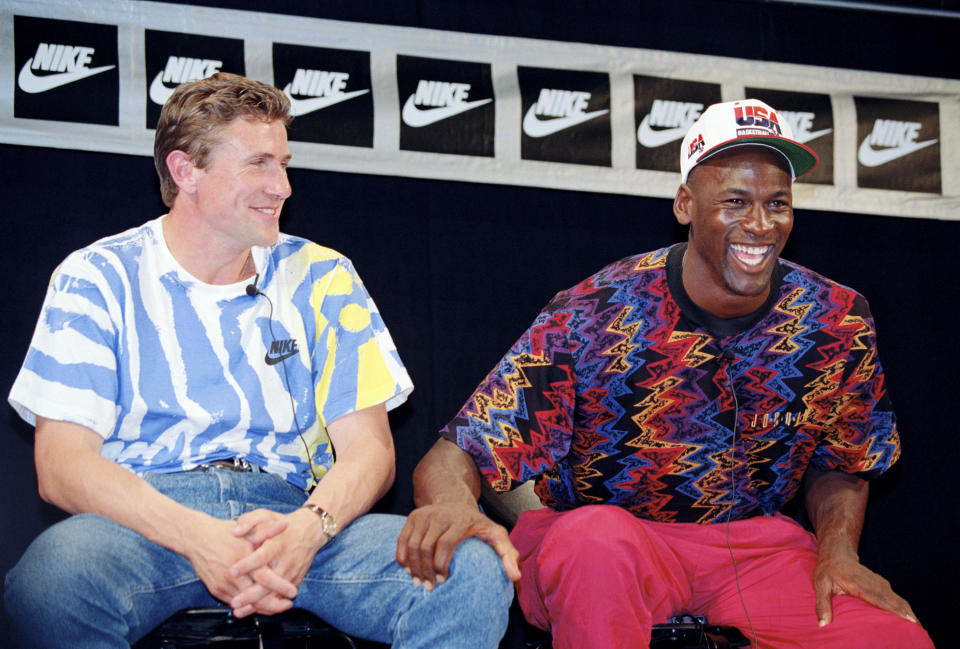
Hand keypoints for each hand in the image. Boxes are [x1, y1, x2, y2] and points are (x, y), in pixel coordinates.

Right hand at [182, 515, 295, 609]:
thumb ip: (268, 530)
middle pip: (257, 599)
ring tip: (277, 607)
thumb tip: (286, 524)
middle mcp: (233, 576)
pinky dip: (248, 606)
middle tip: (287, 605)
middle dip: (275, 605)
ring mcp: (223, 585)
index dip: (282, 587)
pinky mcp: (216, 590)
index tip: (293, 591)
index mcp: (244, 560)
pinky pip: (235, 603)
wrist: (196, 538)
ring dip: (262, 608)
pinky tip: (259, 604)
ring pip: (246, 605)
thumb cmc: (223, 532)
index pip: (267, 580)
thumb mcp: (248, 530)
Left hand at [228, 508, 327, 616]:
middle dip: (250, 594)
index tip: (231, 571)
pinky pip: (281, 597)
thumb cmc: (282, 523)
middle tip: (234, 602)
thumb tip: (235, 532)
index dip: (247, 564)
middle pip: (268, 581)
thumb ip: (249, 521)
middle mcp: (285, 560)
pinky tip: (253, 611)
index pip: (261, 556)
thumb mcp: (265, 515)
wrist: (310, 531)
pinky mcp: (295, 580)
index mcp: (277, 544)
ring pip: (274, 594)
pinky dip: (267, 606)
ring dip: (257, 605)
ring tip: (239, 611)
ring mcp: (291, 572)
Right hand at [396, 503, 520, 589]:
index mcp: (460, 520)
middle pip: (425, 547)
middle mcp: (440, 515)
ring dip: (413, 567)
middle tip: (429, 588)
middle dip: (425, 571)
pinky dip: (402, 557)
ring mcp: (424, 515)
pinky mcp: (413, 517)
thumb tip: (516, 576)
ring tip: (418, 582)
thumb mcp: (496, 534)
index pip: (445, 544)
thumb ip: (508, 554)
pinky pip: (402, 540)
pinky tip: (408, 570)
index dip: (441, 565)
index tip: (443, 581)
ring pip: (412, 545)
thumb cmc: (477, 524)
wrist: (455, 499)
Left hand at [812, 550, 918, 626]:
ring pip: (898, 599)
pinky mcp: (882, 585)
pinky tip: (910, 620)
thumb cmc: (828, 570)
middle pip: (894, 600)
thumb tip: (823, 624)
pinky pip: (896, 598)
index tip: (908, 620)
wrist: (837, 553)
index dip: (895, 610)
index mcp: (859, 584)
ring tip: (917, 629)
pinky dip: (904, 608)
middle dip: (907, 615)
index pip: (880, 598)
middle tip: (918, 631)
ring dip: (908, 612)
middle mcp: (873, 583)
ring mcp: (880, 583)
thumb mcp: (820, 585)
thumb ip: (822, 604)